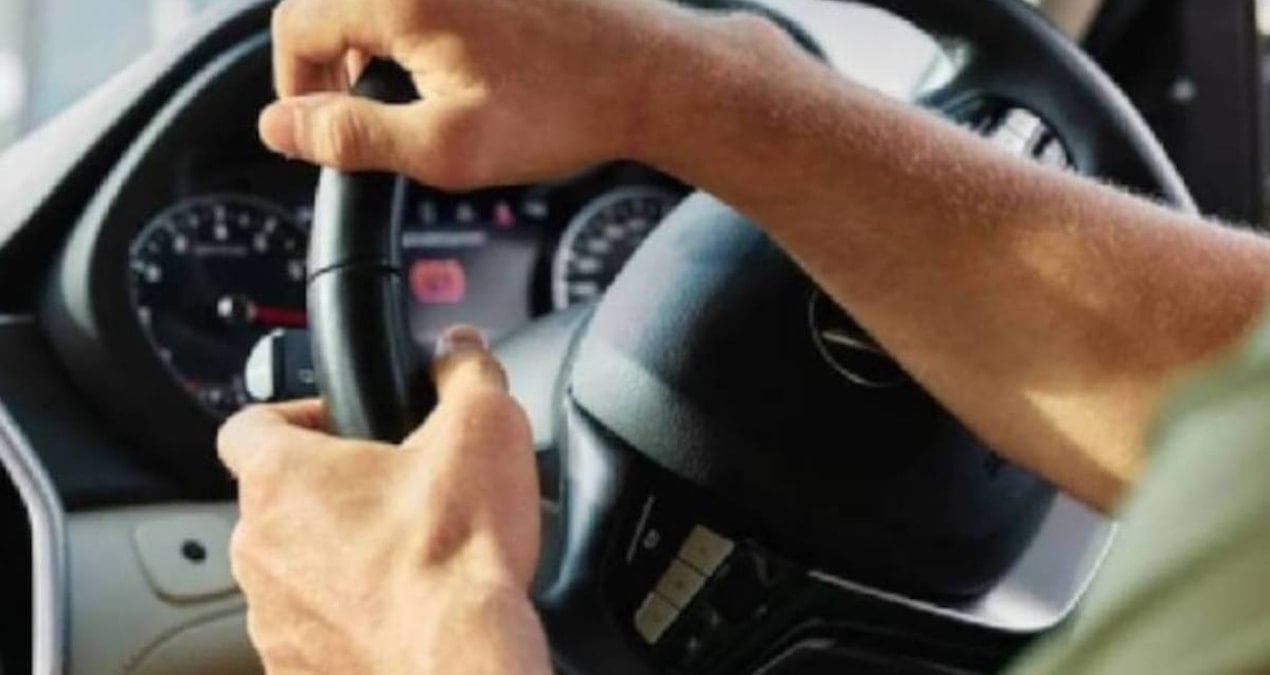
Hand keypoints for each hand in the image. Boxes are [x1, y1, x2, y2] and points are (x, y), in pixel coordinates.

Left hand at [219, 326, 549, 673]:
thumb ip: (465, 370)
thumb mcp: (485, 428)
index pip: (248, 423)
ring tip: (408, 560)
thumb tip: (461, 349)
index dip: (298, 415)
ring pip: (296, 572)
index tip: (344, 425)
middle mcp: (260, 550)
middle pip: (278, 502)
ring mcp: (273, 619)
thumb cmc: (458, 559)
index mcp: (283, 479)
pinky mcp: (297, 670)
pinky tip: (406, 614)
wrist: (461, 665)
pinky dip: (350, 620)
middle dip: (335, 493)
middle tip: (399, 494)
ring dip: (339, 560)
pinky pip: (314, 632)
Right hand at [259, 0, 715, 188]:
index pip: (296, 27)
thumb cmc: (564, 108)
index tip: (318, 129)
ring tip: (415, 98)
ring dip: (374, 46)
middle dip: (334, 66)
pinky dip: (413, 28)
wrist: (649, 75)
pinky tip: (451, 67)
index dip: (294, 88)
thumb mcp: (446, 148)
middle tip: (370, 120)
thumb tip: (281, 128)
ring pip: (376, 0)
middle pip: (331, 5)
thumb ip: (351, 137)